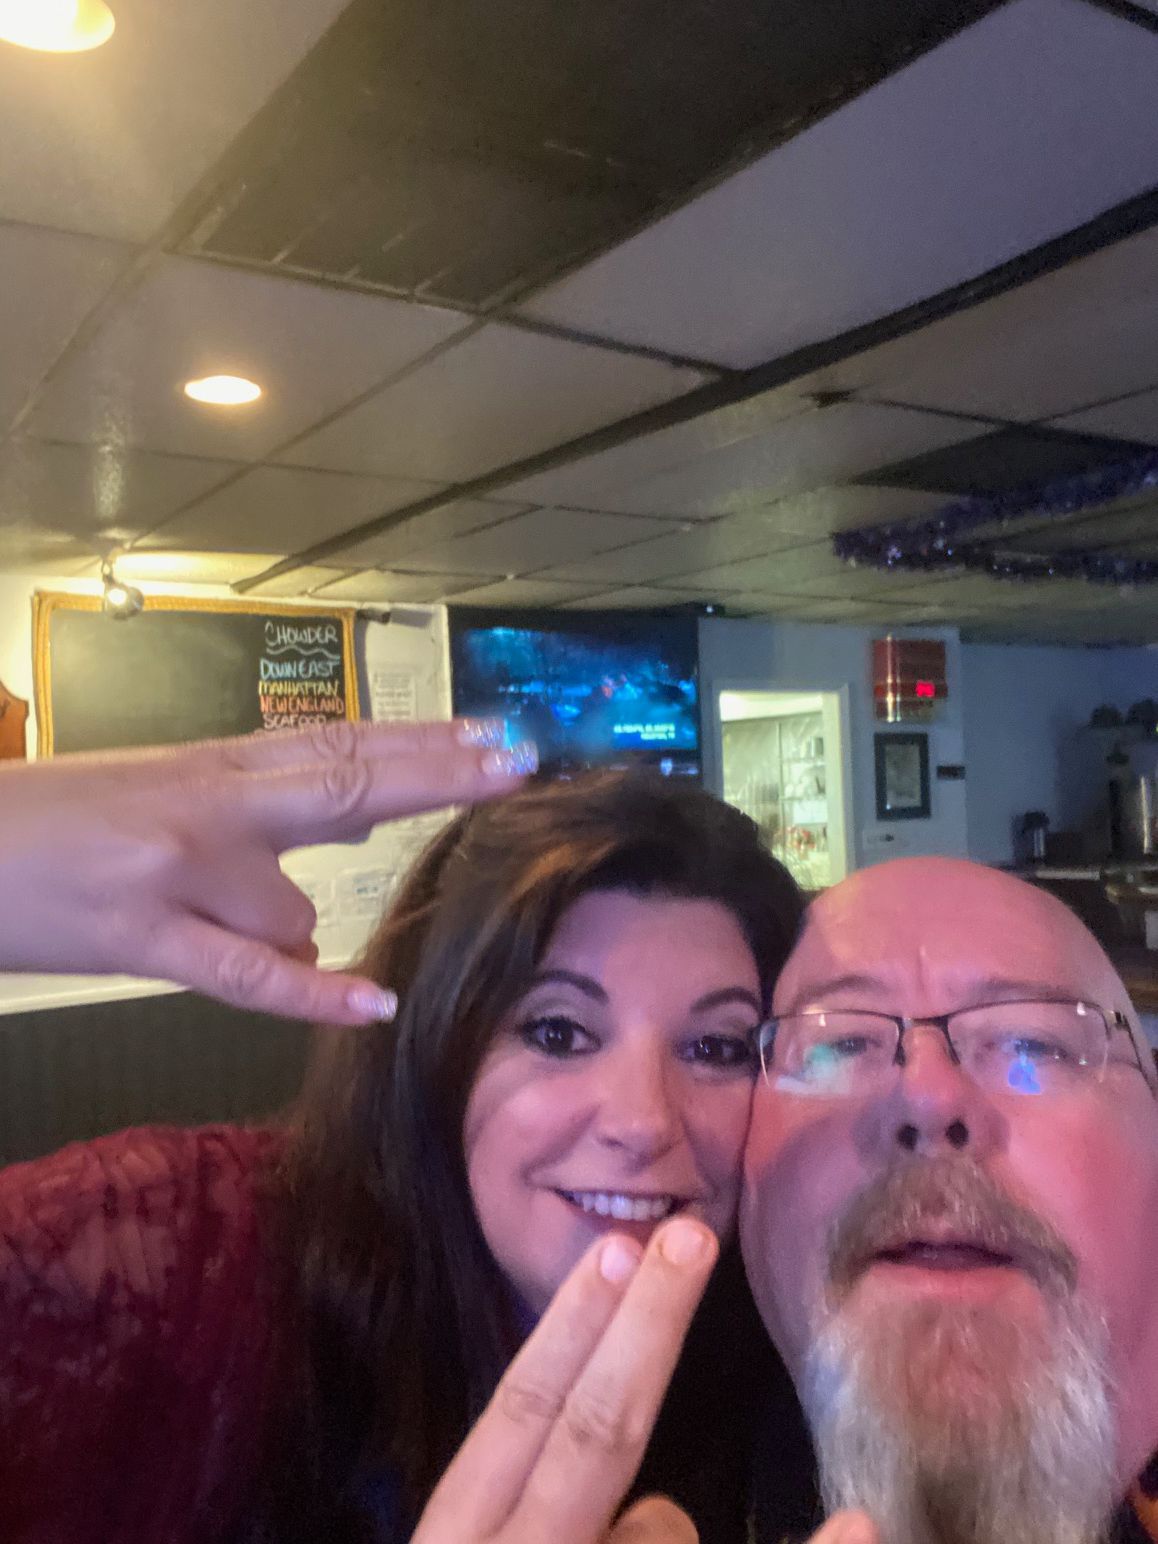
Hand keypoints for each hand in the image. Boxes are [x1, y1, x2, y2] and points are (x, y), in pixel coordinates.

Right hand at [0, 719, 534, 1021]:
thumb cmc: (48, 822)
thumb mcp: (159, 790)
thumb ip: (257, 807)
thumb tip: (348, 832)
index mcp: (209, 765)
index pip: (337, 745)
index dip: (421, 741)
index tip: (493, 734)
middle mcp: (206, 805)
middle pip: (344, 783)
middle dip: (436, 773)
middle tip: (512, 761)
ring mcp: (176, 871)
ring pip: (290, 902)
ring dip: (286, 926)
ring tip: (200, 913)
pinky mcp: (140, 938)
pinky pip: (241, 972)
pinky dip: (308, 991)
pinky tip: (372, 1004)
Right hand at [413, 1217, 718, 1543]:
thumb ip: (516, 1504)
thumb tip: (605, 1467)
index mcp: (458, 1531)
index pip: (521, 1407)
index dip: (573, 1321)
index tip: (618, 1245)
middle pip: (598, 1427)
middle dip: (651, 1325)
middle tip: (694, 1238)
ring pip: (659, 1521)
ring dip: (654, 1533)